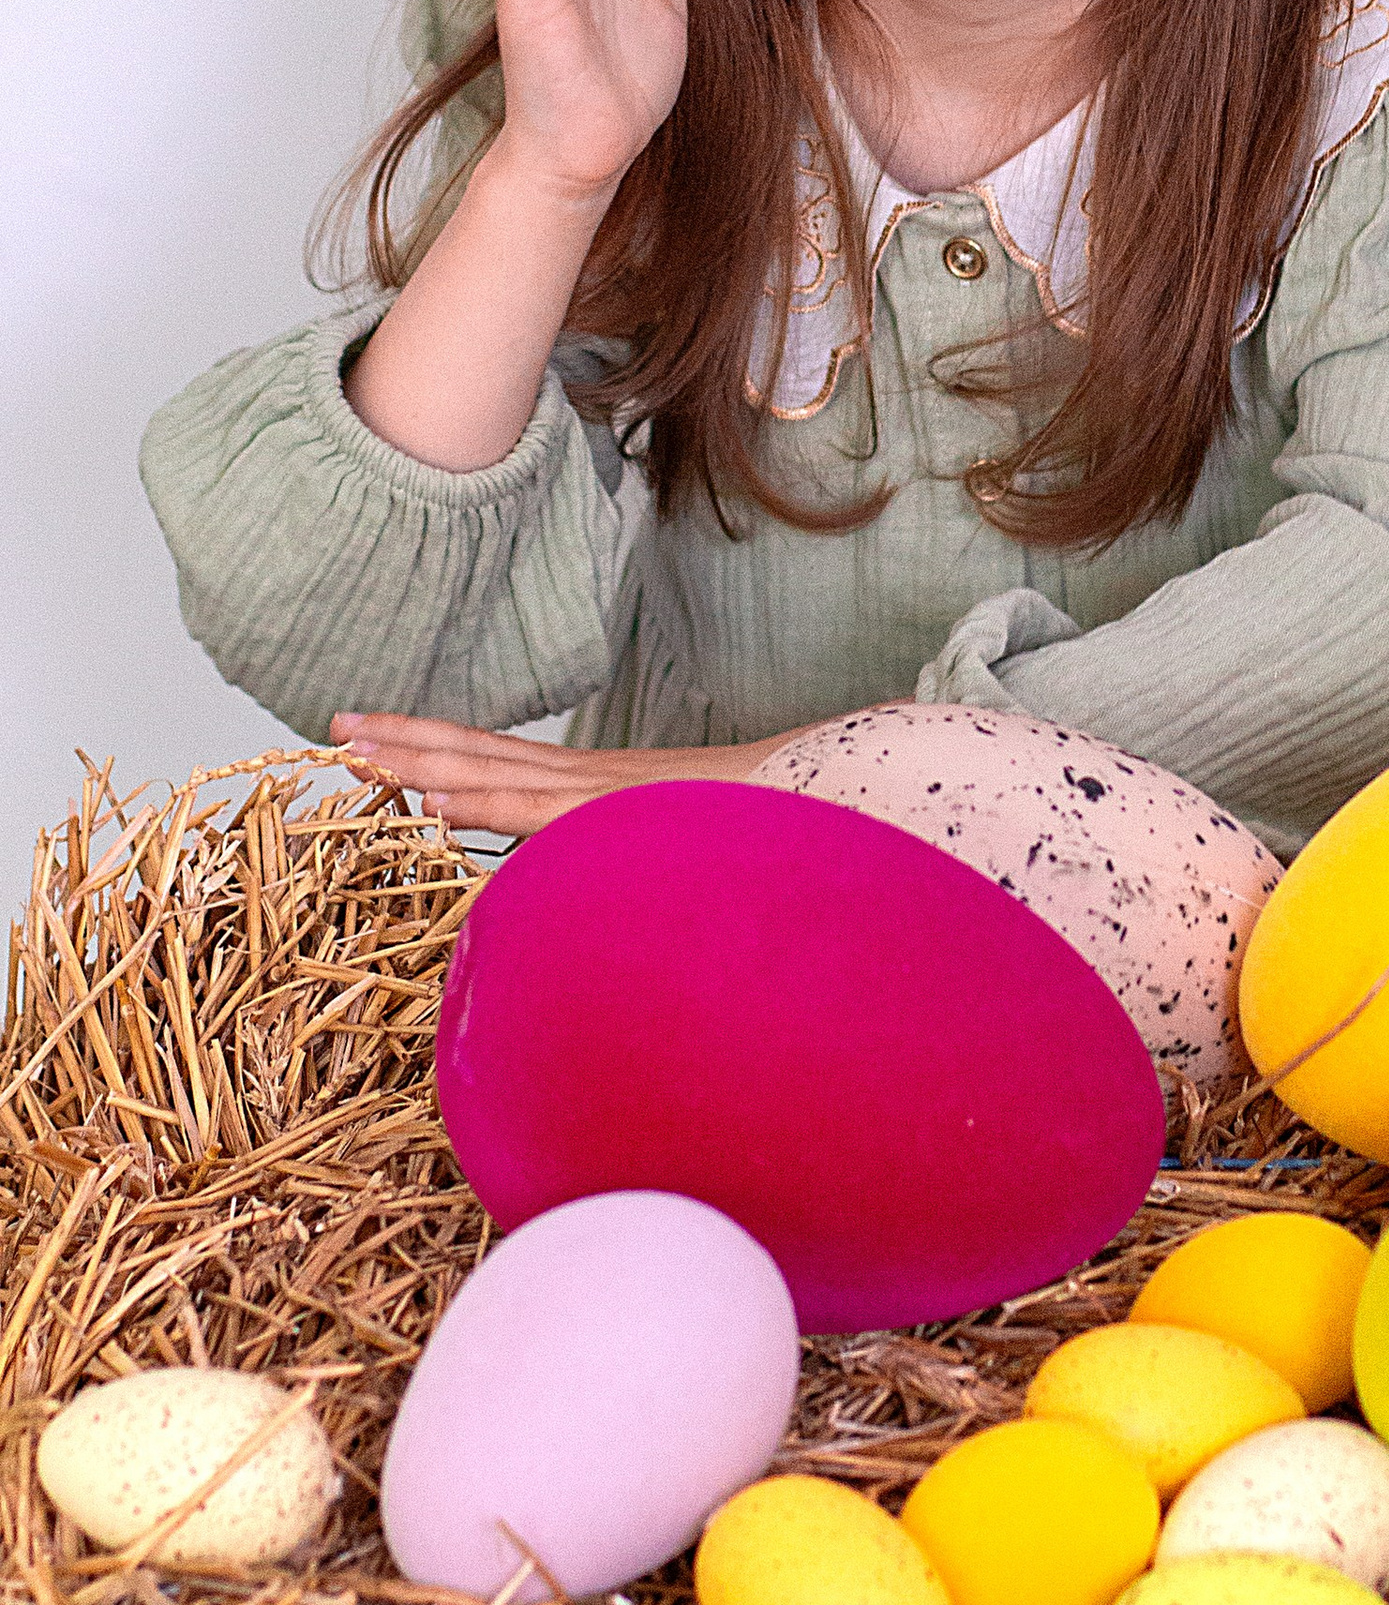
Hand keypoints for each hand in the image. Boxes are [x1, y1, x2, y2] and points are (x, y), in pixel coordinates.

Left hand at [333, 713, 795, 837]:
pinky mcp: (619, 813)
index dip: (439, 746)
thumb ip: (640, 854)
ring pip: (494, 772)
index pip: (503, 760)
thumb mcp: (685, 843)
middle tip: (338, 728)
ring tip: (356, 751)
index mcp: (600, 784)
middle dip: (407, 741)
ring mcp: (604, 792)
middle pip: (482, 753)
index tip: (379, 739)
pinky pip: (536, 808)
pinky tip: (430, 797)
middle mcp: (592, 779)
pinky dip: (480, 799)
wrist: (834, 790)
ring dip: (419, 761)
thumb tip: (610, 877)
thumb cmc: (766, 826)